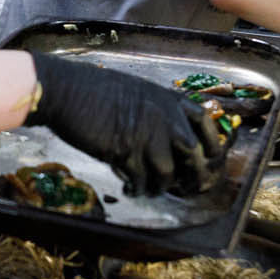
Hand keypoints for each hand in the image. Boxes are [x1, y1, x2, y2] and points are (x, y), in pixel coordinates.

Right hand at [25, 53, 225, 194]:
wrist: (67, 90)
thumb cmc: (93, 88)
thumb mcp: (135, 90)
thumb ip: (153, 110)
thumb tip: (162, 133)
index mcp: (167, 99)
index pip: (203, 121)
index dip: (212, 142)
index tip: (211, 157)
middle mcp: (163, 117)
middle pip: (193, 153)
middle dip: (194, 175)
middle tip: (188, 187)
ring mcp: (146, 135)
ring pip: (168, 173)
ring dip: (161, 187)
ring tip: (151, 190)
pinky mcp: (126, 153)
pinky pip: (141, 180)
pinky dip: (138, 190)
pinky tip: (130, 189)